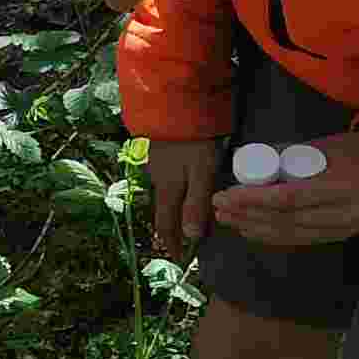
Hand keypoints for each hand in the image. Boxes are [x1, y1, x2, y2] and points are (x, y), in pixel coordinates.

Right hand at [143, 138, 220, 258]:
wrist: (176, 101)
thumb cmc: (193, 140)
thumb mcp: (200, 172)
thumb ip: (195, 204)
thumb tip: (189, 237)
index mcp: (167, 189)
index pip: (165, 225)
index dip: (171, 243)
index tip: (178, 257)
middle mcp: (158, 180)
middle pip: (164, 211)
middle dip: (172, 229)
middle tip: (184, 242)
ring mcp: (157, 165)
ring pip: (166, 195)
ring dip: (174, 210)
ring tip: (188, 217)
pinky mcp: (161, 151)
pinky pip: (168, 180)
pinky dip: (176, 192)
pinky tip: (186, 187)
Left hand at [208, 128, 358, 247]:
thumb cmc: (357, 153)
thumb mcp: (327, 145)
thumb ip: (292, 153)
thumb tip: (251, 160)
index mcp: (340, 186)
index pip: (288, 197)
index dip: (253, 199)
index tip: (226, 194)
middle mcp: (342, 214)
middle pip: (285, 219)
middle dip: (246, 215)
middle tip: (218, 206)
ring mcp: (341, 230)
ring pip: (289, 234)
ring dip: (253, 228)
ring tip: (226, 219)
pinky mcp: (337, 238)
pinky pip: (298, 241)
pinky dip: (270, 237)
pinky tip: (249, 230)